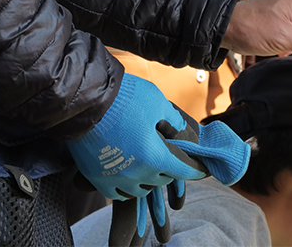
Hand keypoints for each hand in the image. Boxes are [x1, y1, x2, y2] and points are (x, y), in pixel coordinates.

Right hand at [67, 74, 250, 243]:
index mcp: (155, 156)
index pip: (182, 171)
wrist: (88, 102)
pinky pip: (118, 193)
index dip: (195, 170)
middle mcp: (137, 174)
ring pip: (141, 189)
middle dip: (170, 169)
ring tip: (151, 165)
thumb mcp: (158, 103)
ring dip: (150, 179)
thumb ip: (174, 121)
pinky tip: (131, 175)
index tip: (203, 169)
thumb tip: (183, 132)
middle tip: (171, 156)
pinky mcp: (98, 179)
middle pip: (162, 179)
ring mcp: (116, 179)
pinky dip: (128, 187)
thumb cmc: (126, 99)